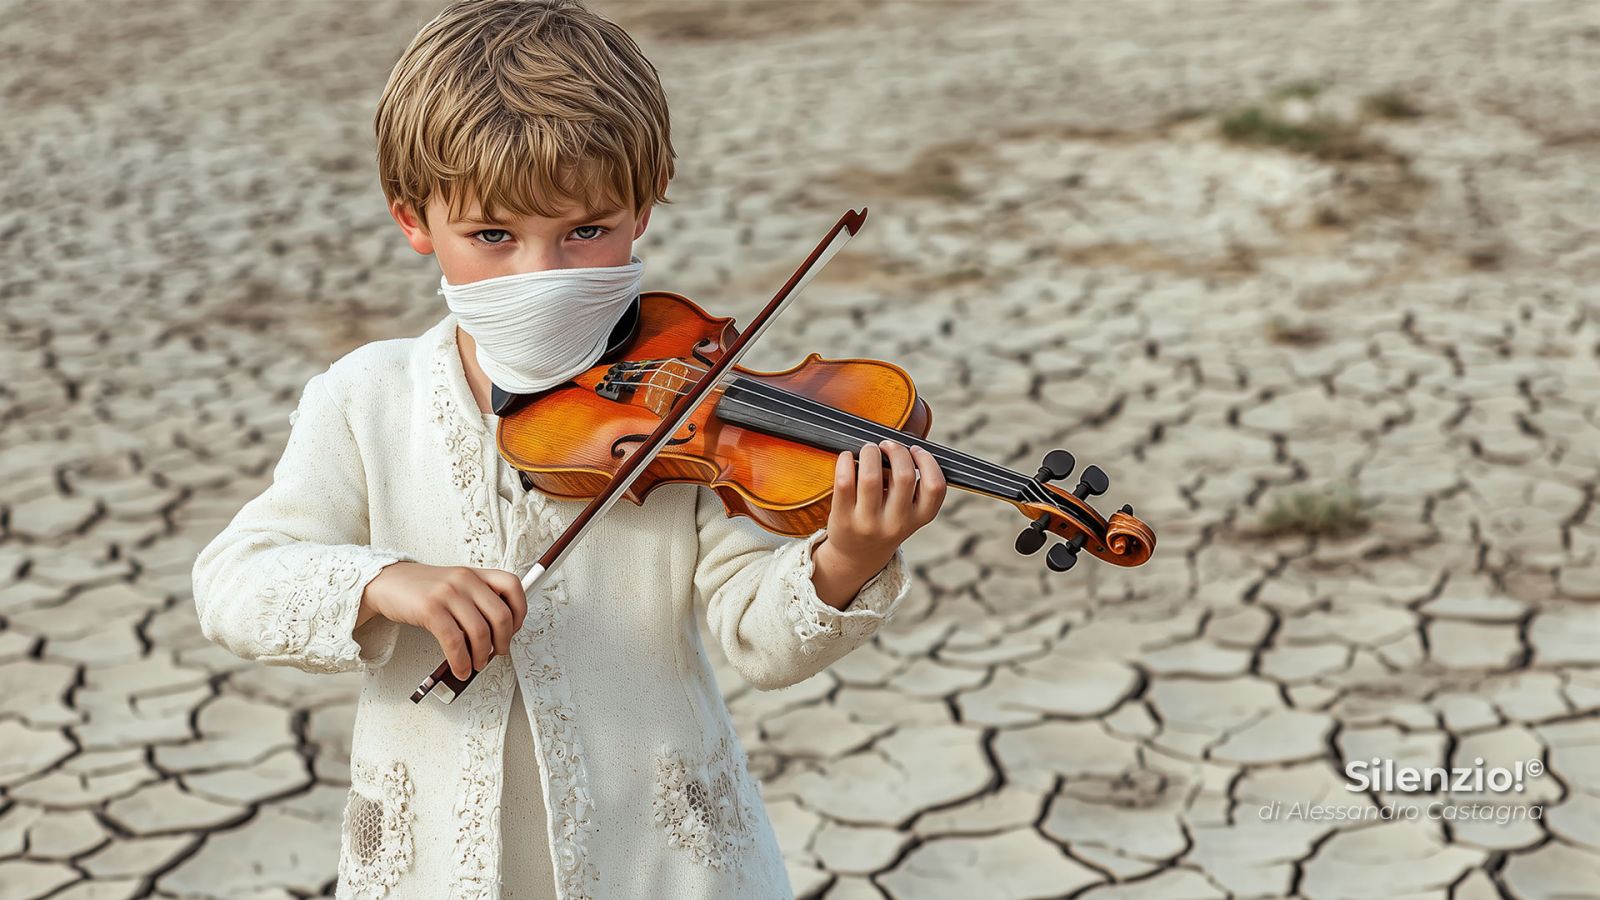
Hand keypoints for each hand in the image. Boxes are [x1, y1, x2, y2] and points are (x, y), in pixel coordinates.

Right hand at [360, 562, 526, 679]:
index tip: (513, 630)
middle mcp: (465, 580)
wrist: (386, 583)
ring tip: (476, 664)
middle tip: (497, 653)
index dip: (519, 612)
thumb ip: (477, 600)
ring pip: (480, 631)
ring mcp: (448, 593)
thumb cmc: (423, 589)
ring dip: (482, 656)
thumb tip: (499, 633)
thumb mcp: (456, 586)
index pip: (513, 586)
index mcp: (475, 574)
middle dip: (503, 641)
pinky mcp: (430, 609)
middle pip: (501, 615)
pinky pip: (454, 641)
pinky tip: (460, 669)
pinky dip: (461, 661)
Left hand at [814, 439, 946, 603]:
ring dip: (870, 452)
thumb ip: (913, 487)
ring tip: (869, 449)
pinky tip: (847, 457)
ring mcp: (868, 523)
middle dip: (896, 450)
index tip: (915, 450)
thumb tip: (901, 445)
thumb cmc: (885, 522)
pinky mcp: (843, 519)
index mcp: (918, 518)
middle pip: (903, 476)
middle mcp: (896, 523)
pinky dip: (845, 461)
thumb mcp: (908, 513)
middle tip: (887, 445)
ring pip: (871, 477)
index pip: (935, 487)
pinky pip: (844, 482)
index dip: (928, 461)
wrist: (856, 556)